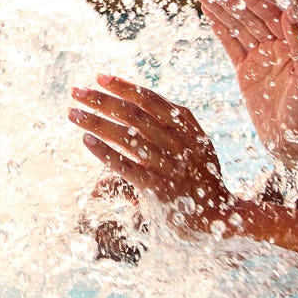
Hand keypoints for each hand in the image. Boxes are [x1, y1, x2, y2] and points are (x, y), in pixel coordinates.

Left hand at [69, 73, 234, 233]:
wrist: (224, 220)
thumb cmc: (199, 182)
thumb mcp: (190, 151)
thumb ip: (164, 133)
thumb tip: (129, 116)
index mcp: (188, 128)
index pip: (151, 100)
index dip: (124, 87)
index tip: (100, 77)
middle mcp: (180, 144)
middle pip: (134, 114)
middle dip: (102, 100)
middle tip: (76, 91)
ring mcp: (170, 167)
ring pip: (127, 137)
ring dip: (96, 122)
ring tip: (72, 113)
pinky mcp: (160, 191)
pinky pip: (127, 168)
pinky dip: (105, 152)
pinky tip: (87, 140)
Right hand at [197, 0, 297, 163]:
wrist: (296, 146)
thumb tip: (290, 12)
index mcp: (293, 47)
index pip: (271, 17)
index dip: (252, 2)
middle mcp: (277, 48)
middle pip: (250, 19)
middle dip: (230, 2)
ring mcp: (260, 59)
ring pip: (238, 29)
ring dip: (221, 11)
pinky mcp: (246, 73)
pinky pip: (231, 47)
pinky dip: (220, 31)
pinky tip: (209, 15)